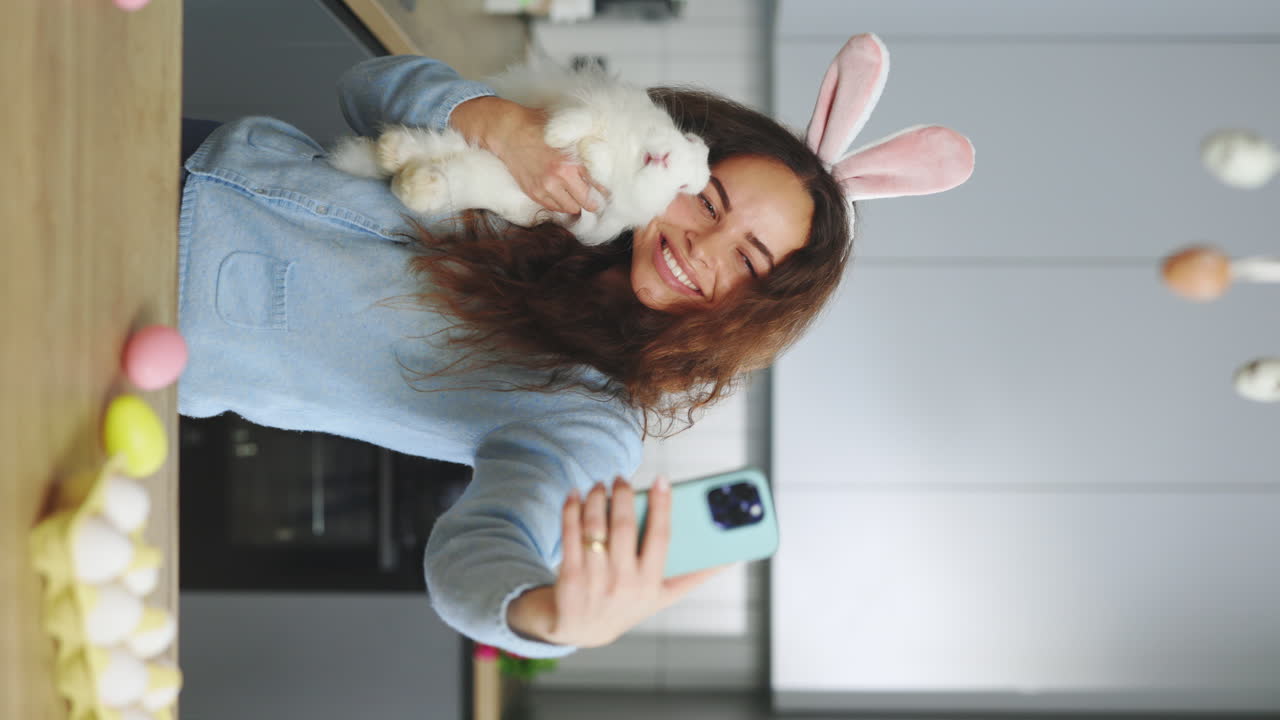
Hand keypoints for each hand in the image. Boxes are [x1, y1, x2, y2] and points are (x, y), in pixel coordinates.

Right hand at [450, 96, 603, 214]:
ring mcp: (546, 187)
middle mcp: (561, 176)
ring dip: (575, 203)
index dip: (605, 190)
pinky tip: (560, 193)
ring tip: (575, 194)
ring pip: (572, 208)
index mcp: (573, 160)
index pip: (599, 185)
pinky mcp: (534, 193)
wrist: (508, 132)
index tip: (606, 192)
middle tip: (594, 197)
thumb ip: (585, 147)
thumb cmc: (538, 127)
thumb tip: (605, 159)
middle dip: (593, 201)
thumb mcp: (567, 133)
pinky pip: (554, 208)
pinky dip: (560, 203)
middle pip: (588, 203)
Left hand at [506, 476, 725, 647]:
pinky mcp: (569, 577)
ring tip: (600, 485)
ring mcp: (594, 581)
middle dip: (623, 496)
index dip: (663, 506)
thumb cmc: (628, 605)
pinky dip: (571, 510)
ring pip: (595, 528)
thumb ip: (695, 576)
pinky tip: (575, 495)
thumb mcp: (662, 596)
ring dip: (596, 499)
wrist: (580, 629)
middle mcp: (623, 583)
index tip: (662, 479)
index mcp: (650, 584)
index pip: (661, 537)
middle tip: (621, 478)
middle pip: (624, 528)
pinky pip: (568, 535)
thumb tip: (732, 557)